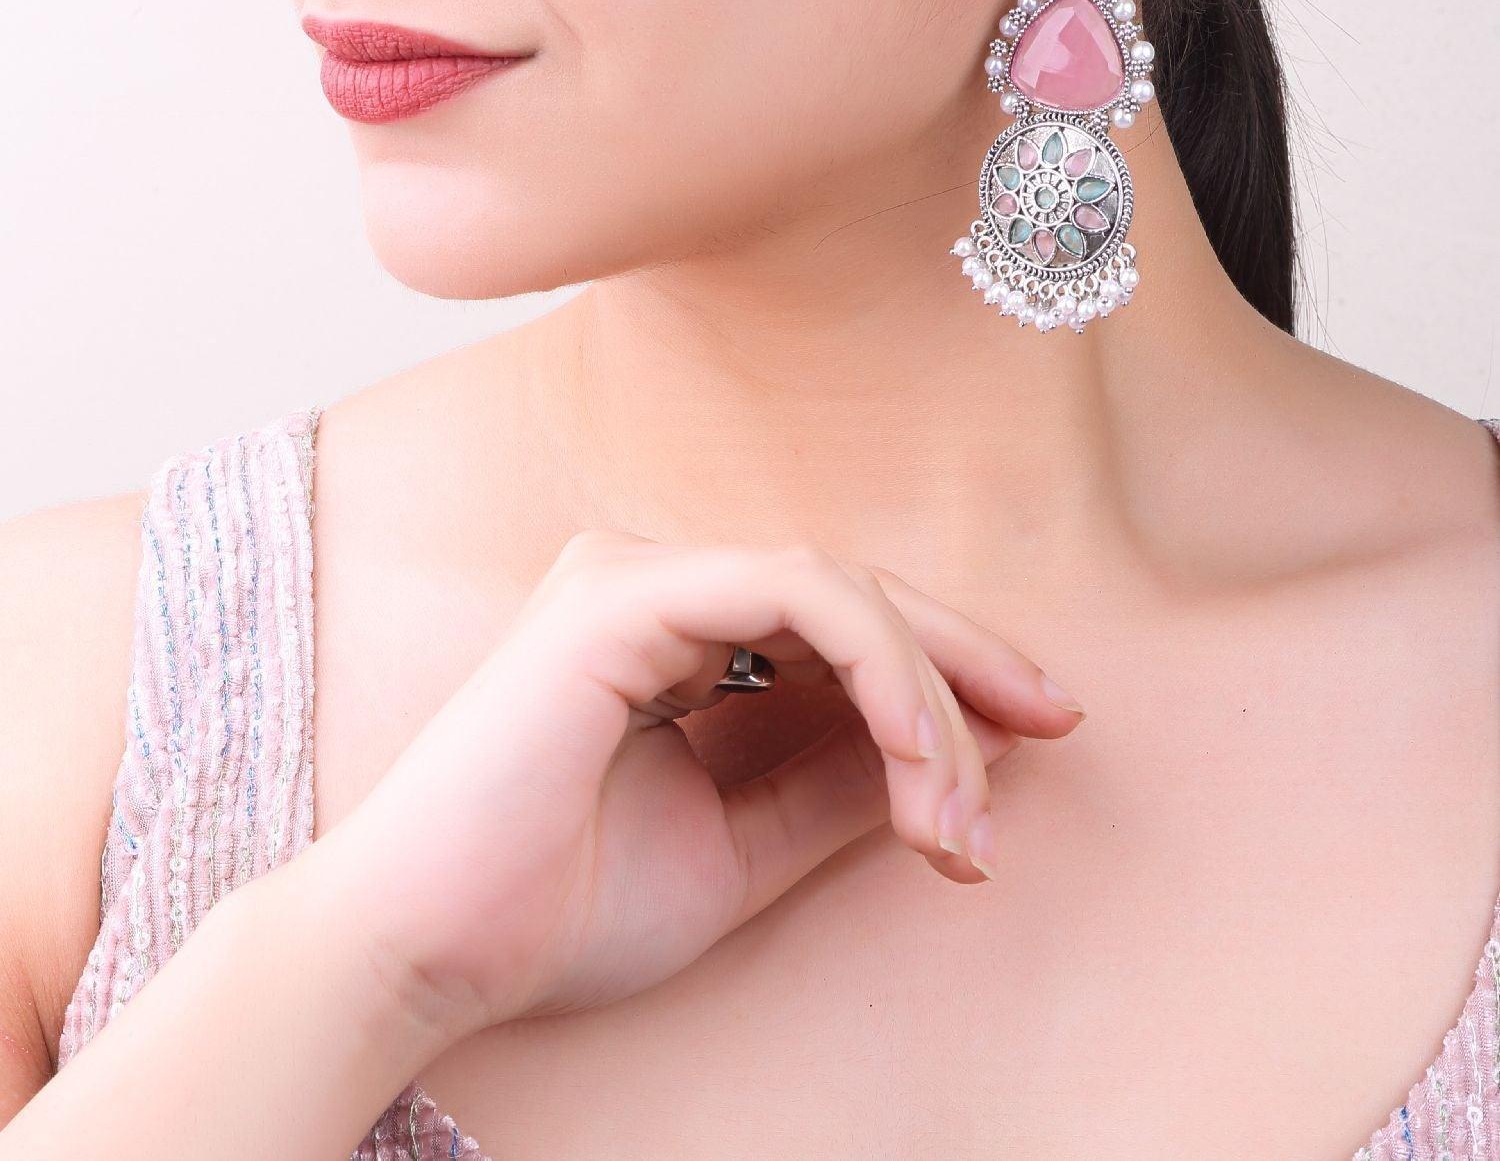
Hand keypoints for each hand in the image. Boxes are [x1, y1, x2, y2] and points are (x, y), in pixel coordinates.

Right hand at [310, 531, 1085, 1048]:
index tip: (1041, 739)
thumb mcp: (742, 852)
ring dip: (927, 698)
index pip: (840, 627)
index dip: (948, 673)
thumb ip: (835, 791)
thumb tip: (964, 757)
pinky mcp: (627, 590)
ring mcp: (638, 575)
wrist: (430, 953)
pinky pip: (798, 596)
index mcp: (672, 636)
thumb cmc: (558, 912)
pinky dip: (879, 669)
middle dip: (967, 666)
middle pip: (857, 596)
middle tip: (1057, 730)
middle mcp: (657, 585)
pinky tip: (917, 756)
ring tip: (965, 814)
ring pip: (842, 593)